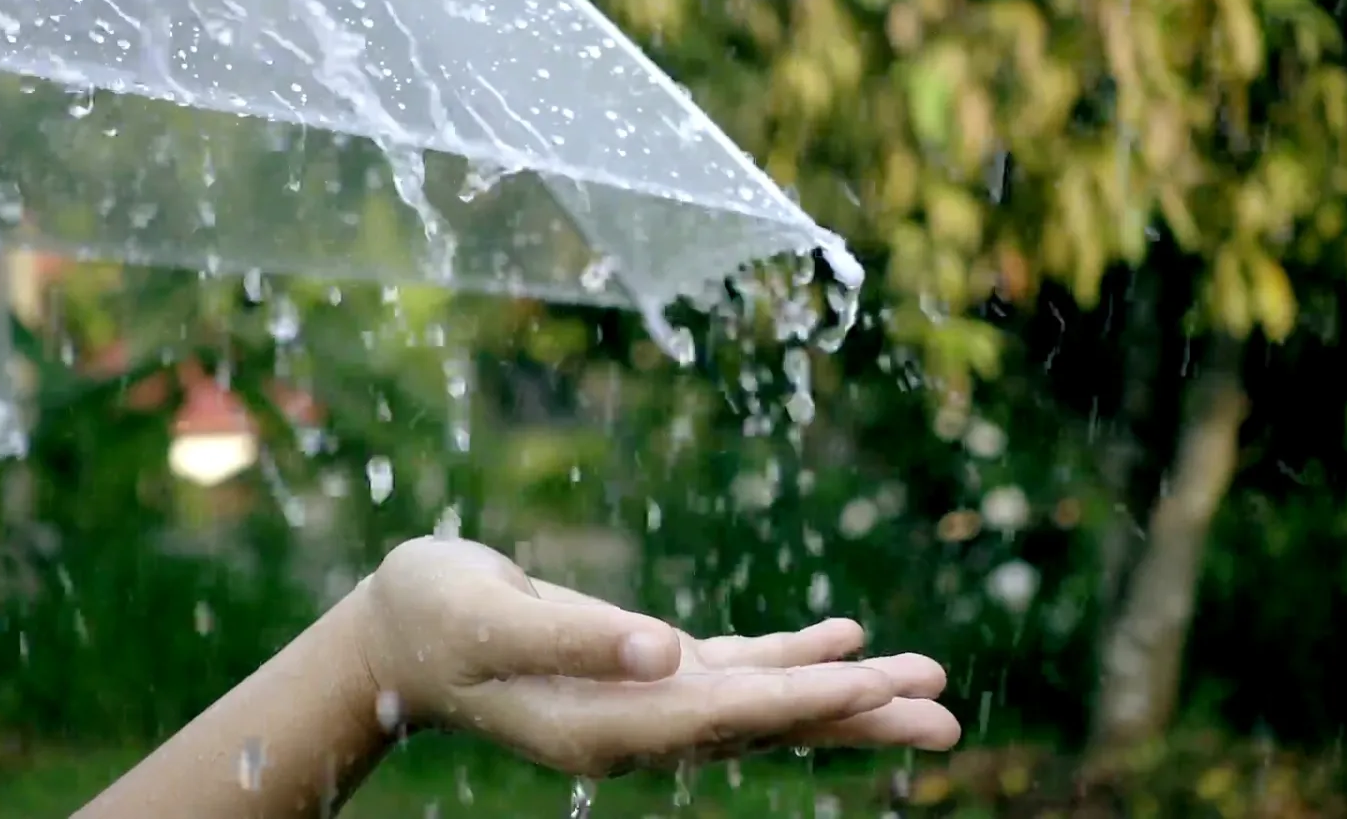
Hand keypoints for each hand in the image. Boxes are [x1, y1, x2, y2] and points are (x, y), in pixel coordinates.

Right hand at [348, 536, 959, 775]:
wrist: (399, 630)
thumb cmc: (434, 617)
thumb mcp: (492, 621)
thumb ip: (573, 638)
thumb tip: (659, 651)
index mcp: (610, 726)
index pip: (729, 718)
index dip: (808, 702)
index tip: (883, 691)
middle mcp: (643, 727)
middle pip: (771, 727)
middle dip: (859, 719)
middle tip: (947, 718)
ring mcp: (651, 701)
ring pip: (768, 701)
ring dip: (845, 691)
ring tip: (928, 679)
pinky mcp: (649, 670)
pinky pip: (738, 670)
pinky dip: (793, 657)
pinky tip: (846, 637)